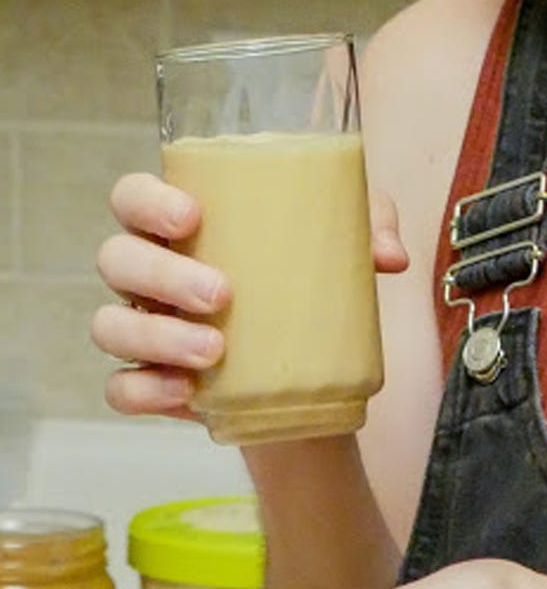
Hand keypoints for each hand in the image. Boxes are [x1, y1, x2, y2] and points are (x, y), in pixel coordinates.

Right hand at [93, 173, 408, 418]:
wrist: (310, 376)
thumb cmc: (308, 285)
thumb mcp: (342, 248)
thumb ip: (369, 230)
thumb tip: (391, 256)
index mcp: (180, 227)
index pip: (133, 198)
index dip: (147, 201)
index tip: (193, 215)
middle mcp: (150, 273)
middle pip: (119, 259)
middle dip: (163, 274)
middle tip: (222, 294)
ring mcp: (145, 328)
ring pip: (112, 325)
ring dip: (157, 335)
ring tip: (214, 350)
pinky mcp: (153, 382)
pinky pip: (122, 388)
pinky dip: (145, 389)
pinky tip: (186, 391)